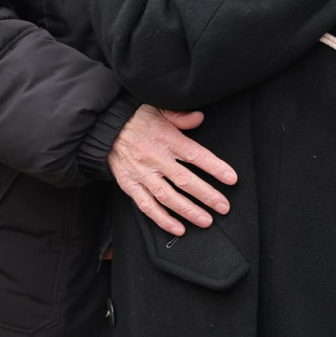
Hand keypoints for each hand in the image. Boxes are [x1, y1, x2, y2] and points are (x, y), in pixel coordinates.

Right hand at [108, 103, 237, 236]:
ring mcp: (142, 174)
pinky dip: (162, 220)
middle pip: (185, 180)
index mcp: (166, 138)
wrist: (103, 127)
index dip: (214, 167)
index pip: (195, 155)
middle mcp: (155, 158)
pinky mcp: (129, 185)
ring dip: (188, 211)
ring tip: (206, 221)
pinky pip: (147, 206)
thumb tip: (199, 118)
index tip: (231, 178)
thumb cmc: (135, 117)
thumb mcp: (158, 108)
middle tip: (224, 207)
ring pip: (168, 197)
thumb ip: (180, 116)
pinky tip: (178, 228)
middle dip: (207, 195)